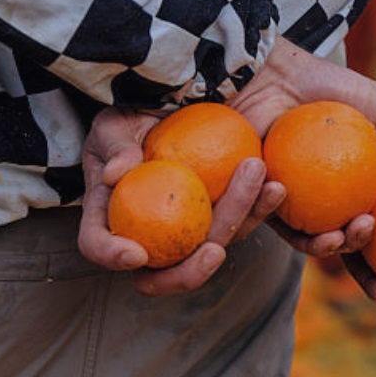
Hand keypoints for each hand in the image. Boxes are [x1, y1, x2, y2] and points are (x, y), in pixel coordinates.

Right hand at [78, 107, 285, 296]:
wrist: (172, 103)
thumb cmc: (130, 113)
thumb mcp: (115, 122)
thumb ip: (115, 145)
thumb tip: (115, 176)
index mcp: (112, 216)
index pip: (99, 245)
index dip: (111, 256)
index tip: (136, 254)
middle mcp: (151, 235)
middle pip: (165, 272)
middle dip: (191, 272)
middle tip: (213, 250)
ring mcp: (191, 229)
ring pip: (215, 244)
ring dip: (239, 222)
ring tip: (254, 188)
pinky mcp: (225, 213)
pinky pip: (246, 219)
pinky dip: (262, 206)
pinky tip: (276, 187)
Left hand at [230, 36, 375, 302]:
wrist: (276, 74)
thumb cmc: (329, 87)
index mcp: (355, 191)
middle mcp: (324, 204)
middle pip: (347, 255)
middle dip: (367, 279)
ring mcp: (291, 204)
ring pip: (310, 244)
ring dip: (331, 248)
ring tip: (351, 231)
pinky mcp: (255, 197)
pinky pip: (270, 218)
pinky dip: (281, 212)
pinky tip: (288, 195)